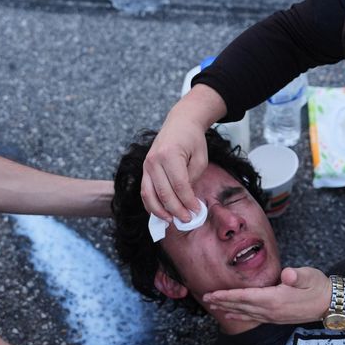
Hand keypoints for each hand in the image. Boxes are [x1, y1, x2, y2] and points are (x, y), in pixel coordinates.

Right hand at [141, 84, 226, 222]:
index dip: (188, 202)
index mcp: (170, 155)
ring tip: (171, 221)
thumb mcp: (200, 158)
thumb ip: (192, 179)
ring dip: (160, 211)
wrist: (180, 123)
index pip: (179, 186)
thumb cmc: (193, 140)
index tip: (197, 211)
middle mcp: (154, 160)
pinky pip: (145, 191)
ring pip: (149, 195)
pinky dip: (150, 205)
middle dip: (176, 210)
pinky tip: (160, 213)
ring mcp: (146, 165)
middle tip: (187, 220)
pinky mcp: (144, 169)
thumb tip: (186, 201)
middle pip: (164, 193)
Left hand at [204, 267, 330, 323]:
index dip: (227, 295)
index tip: (212, 294)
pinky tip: (232, 314)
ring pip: (245, 313)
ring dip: (228, 309)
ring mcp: (274, 317)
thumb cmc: (319, 286)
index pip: (245, 296)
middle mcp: (271, 311)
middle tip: (205, 299)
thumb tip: (287, 275)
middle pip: (241, 306)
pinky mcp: (277, 318)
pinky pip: (253, 317)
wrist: (332, 304)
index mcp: (276, 299)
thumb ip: (297, 276)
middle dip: (222, 302)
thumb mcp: (310, 277)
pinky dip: (240, 315)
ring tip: (213, 307)